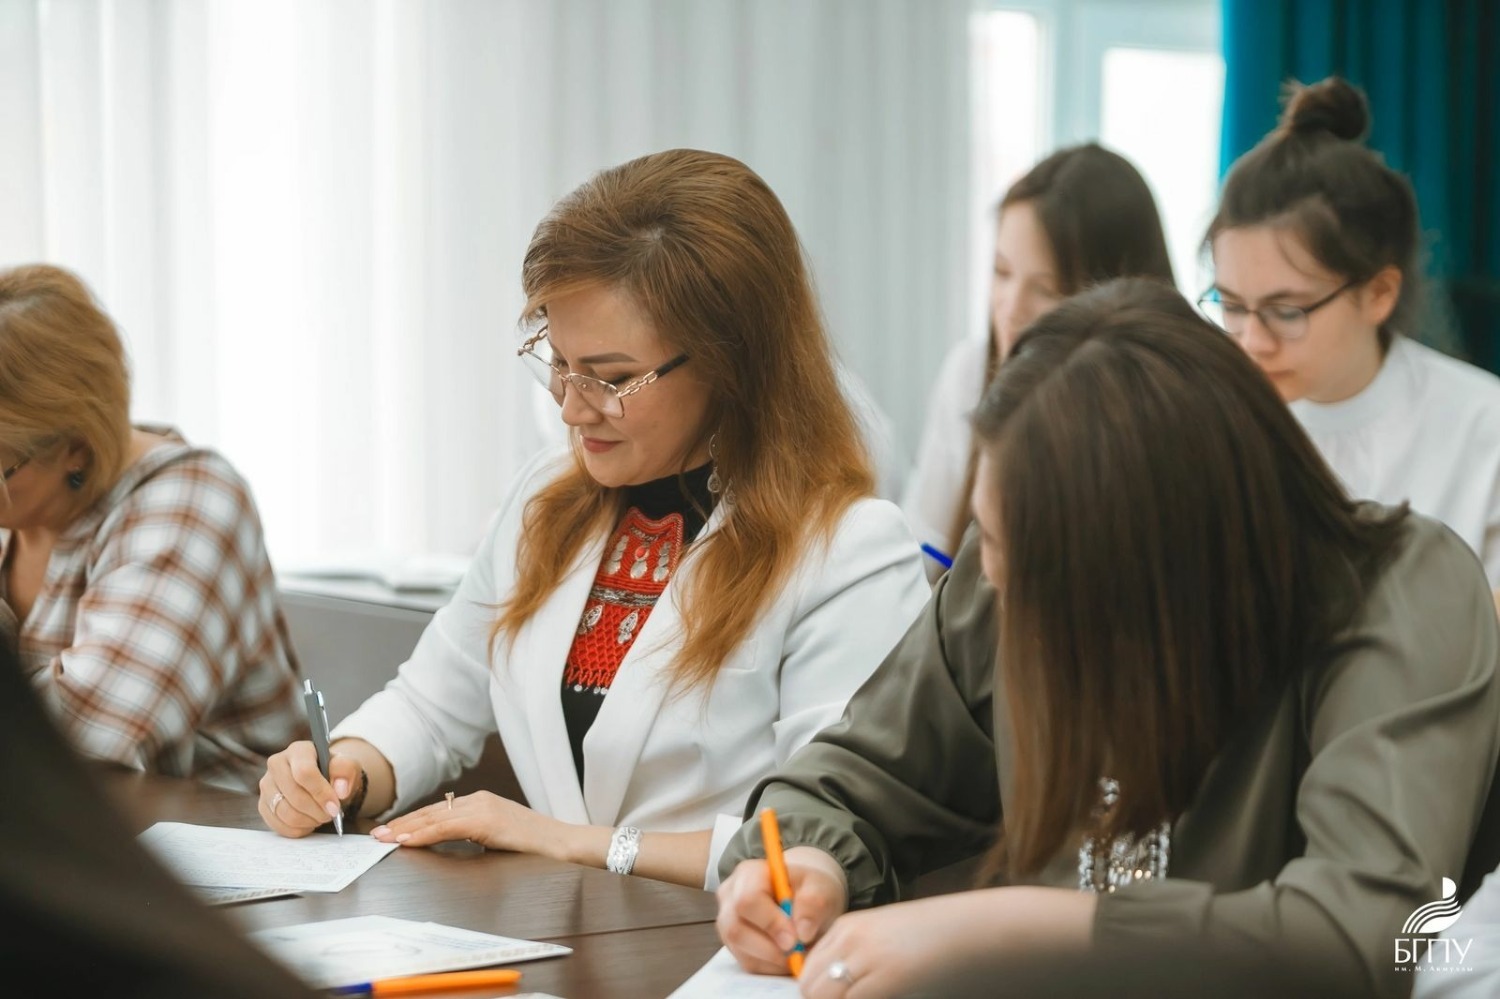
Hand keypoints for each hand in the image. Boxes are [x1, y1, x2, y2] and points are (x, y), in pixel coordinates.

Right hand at [259, 740, 361, 837]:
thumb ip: (346, 772)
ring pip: (285, 812)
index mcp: (299, 750)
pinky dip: (296, 829)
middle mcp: (277, 764)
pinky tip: (308, 823)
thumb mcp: (346, 767)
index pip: (304, 772)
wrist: (322, 782)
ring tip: (320, 817)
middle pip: (294, 795)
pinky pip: (277, 824)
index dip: (320, 793)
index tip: (334, 807)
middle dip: (316, 810)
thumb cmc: (333, 773)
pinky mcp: (263, 804)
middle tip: (330, 814)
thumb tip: (340, 790)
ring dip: (307, 821)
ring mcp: (266, 784)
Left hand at [370, 790, 558, 854]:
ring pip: (435, 817)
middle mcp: (479, 800)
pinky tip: (409, 840)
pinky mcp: (487, 819)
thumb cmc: (534, 848)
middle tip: (376, 835)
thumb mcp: (496, 840)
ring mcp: (483, 807)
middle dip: (402, 824)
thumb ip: (473, 838)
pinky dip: (425, 833)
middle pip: (431, 812)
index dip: (411, 822)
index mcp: (481, 804)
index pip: (437, 812)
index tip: (390, 832)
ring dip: (406, 829)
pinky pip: (448, 826)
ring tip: (384, 838)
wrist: (564, 844)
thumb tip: (446, 846)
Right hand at [717, 846, 847, 974]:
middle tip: (798, 952)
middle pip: (736, 929)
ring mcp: (728, 922)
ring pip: (740, 950)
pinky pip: (748, 963)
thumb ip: (813, 903)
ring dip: (773, 959)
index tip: (795, 938)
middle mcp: (730, 897)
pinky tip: (790, 957)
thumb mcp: (820, 887)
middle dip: (770, 947)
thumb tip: (802, 932)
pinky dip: (772, 966)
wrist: (806, 899)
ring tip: (799, 953)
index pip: (748, 899)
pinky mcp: (734, 945)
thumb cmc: (809, 889)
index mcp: (749, 874)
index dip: (770, 923)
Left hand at [797, 888, 1094, 998]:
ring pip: (821, 996)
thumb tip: (845, 985)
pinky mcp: (885, 982)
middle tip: (856, 998)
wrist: (984, 930)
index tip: (839, 996)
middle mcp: (850, 939)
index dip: (819, 992)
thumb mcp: (894, 939)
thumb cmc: (945, 938)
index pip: (809, 969)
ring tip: (874, 996)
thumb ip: (865, 958)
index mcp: (850, 926)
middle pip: (811, 988)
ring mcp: (865, 960)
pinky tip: (887, 998)